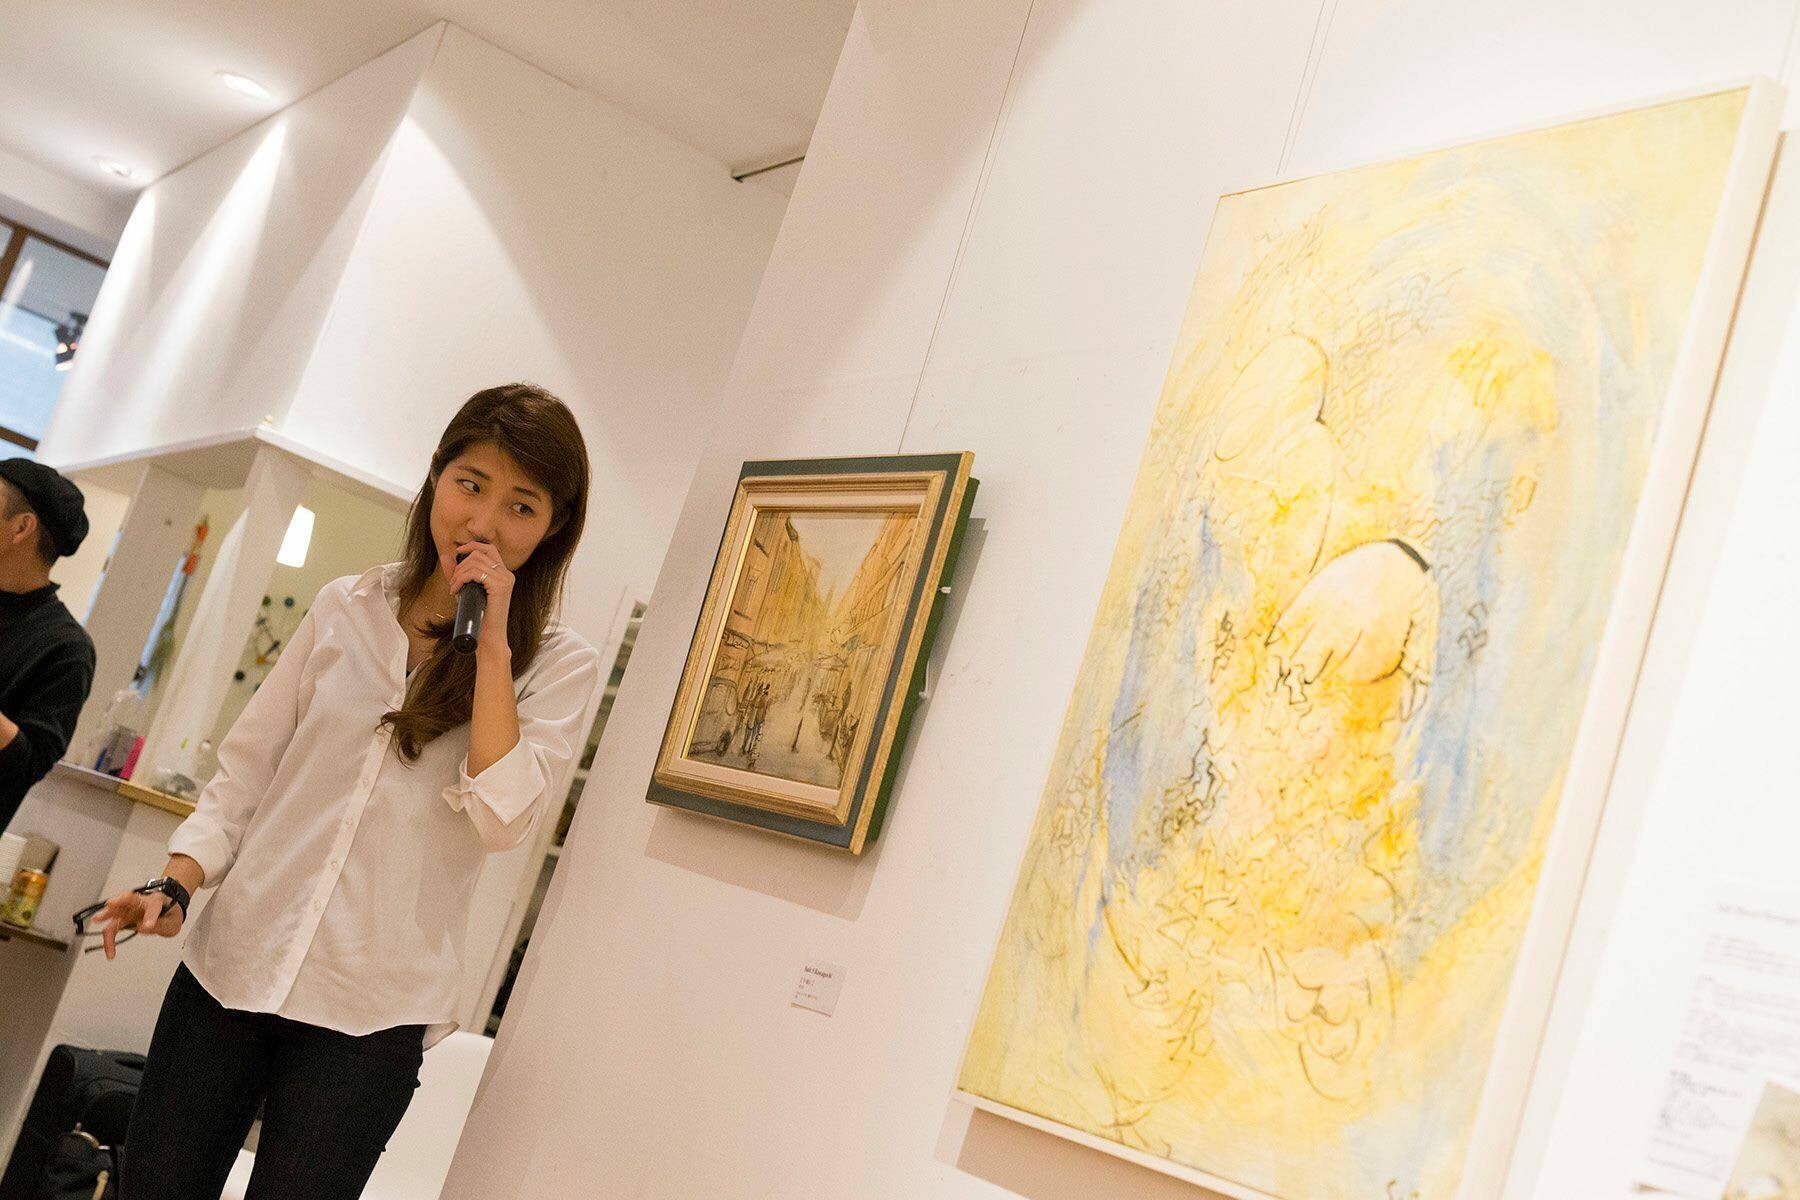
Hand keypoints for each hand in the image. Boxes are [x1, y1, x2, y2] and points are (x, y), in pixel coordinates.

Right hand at [91, 888, 182, 958]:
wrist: (166, 913)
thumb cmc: (169, 915)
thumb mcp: (172, 922)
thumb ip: (161, 924)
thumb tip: (144, 927)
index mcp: (157, 902)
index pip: (154, 906)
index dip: (150, 916)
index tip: (147, 927)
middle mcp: (140, 903)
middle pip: (129, 899)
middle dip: (119, 901)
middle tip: (111, 903)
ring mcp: (129, 911)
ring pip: (116, 912)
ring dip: (106, 915)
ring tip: (97, 919)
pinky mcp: (122, 920)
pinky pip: (113, 929)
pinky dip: (109, 940)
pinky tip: (110, 952)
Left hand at [443, 540, 513, 657]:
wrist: (488, 637)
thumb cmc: (478, 616)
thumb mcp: (466, 590)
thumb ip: (457, 573)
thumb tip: (446, 556)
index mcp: (504, 574)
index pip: (489, 548)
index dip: (472, 545)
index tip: (458, 551)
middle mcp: (507, 574)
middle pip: (479, 553)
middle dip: (460, 565)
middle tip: (453, 581)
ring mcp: (505, 579)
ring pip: (475, 562)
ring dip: (458, 573)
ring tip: (454, 587)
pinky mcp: (500, 586)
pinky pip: (474, 573)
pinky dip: (460, 579)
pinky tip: (456, 590)